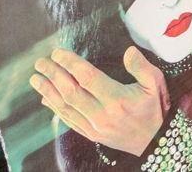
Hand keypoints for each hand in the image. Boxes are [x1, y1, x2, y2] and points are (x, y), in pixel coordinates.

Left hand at [30, 47, 166, 156]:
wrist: (154, 141)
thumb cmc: (154, 109)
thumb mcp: (156, 84)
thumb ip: (141, 67)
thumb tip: (128, 51)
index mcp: (118, 99)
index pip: (88, 78)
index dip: (71, 64)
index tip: (58, 53)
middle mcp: (102, 114)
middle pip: (71, 92)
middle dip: (53, 75)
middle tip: (41, 62)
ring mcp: (94, 126)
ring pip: (65, 107)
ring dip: (48, 91)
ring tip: (36, 78)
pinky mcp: (90, 134)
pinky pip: (68, 120)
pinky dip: (55, 109)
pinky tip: (46, 98)